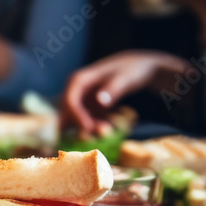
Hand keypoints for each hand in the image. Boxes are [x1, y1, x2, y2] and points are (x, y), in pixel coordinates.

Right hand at [62, 51, 190, 136]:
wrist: (138, 66)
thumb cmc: (132, 69)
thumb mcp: (125, 78)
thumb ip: (113, 89)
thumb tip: (100, 101)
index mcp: (78, 80)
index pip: (69, 101)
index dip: (76, 117)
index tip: (89, 130)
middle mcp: (75, 90)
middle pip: (67, 113)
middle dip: (78, 127)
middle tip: (93, 140)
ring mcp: (81, 99)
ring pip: (75, 120)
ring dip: (86, 130)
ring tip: (106, 134)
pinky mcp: (89, 107)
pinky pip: (85, 122)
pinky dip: (93, 129)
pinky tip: (107, 131)